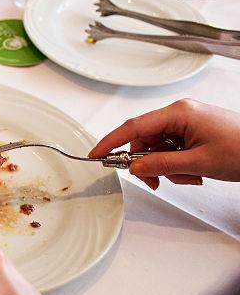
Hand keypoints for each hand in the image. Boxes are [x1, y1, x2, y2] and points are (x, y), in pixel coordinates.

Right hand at [90, 99, 239, 189]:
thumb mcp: (199, 163)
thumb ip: (162, 165)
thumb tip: (135, 168)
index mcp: (179, 113)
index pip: (134, 127)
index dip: (112, 142)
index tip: (96, 154)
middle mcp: (181, 113)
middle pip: (146, 139)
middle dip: (149, 163)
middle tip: (157, 182)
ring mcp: (189, 122)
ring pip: (160, 147)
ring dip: (168, 166)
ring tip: (190, 177)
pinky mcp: (196, 131)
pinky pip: (174, 148)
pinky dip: (179, 164)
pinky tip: (196, 172)